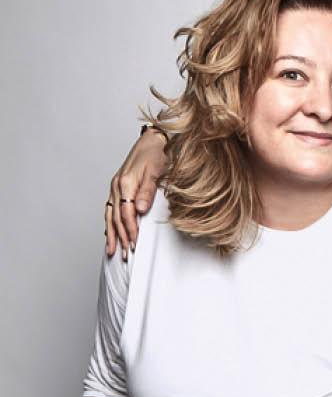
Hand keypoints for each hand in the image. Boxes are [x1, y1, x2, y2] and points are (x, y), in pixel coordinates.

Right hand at [105, 128, 165, 260]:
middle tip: (125, 256)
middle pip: (116, 217)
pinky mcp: (117, 188)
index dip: (130, 231)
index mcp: (125, 183)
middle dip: (121, 238)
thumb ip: (147, 191)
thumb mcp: (156, 171)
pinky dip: (109, 223)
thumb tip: (140, 210)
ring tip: (112, 251)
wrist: (153, 141)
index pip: (126, 213)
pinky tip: (110, 234)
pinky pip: (110, 209)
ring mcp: (115, 187)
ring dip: (112, 234)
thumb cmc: (157, 154)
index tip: (134, 245)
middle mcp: (117, 186)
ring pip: (110, 215)